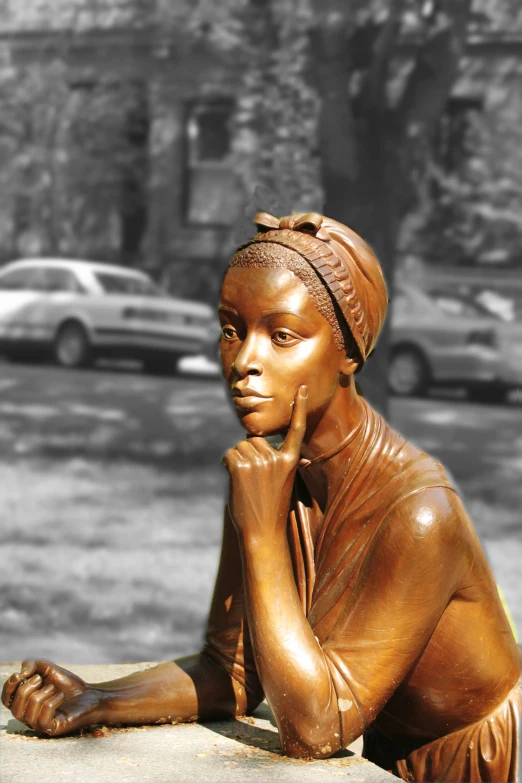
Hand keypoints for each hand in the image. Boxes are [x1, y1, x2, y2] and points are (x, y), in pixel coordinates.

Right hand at [1, 660, 103, 735]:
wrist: (90, 694)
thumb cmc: (68, 685)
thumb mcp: (49, 670)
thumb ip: (33, 665)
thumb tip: (21, 673)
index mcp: (26, 703)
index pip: (7, 701)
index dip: (8, 688)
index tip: (19, 675)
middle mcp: (30, 717)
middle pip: (15, 708)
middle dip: (25, 689)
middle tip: (40, 679)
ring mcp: (41, 725)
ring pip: (28, 714)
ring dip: (40, 695)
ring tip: (53, 688)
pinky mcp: (53, 729)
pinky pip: (43, 719)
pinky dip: (51, 703)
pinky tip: (60, 696)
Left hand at [223, 386, 306, 541]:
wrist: (263, 533)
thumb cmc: (271, 509)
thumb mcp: (282, 482)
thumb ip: (276, 462)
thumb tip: (269, 445)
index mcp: (290, 460)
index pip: (296, 429)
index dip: (298, 408)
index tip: (301, 388)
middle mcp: (276, 458)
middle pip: (253, 440)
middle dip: (248, 454)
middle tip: (253, 481)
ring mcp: (259, 462)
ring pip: (240, 448)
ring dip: (237, 462)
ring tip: (246, 485)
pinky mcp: (241, 467)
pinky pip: (228, 455)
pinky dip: (226, 465)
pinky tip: (235, 482)